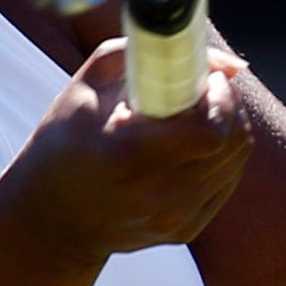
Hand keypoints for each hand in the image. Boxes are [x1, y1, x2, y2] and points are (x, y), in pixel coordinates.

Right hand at [0, 41, 254, 269]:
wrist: (49, 219)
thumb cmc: (65, 142)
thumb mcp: (88, 85)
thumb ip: (152, 54)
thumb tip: (229, 63)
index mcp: (126, 154)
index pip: (209, 130)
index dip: (221, 98)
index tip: (206, 79)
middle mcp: (154, 194)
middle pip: (232, 144)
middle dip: (228, 106)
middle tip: (204, 91)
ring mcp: (172, 219)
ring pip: (235, 161)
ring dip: (227, 129)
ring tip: (191, 117)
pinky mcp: (184, 231)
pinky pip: (227, 182)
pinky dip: (220, 157)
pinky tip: (189, 146)